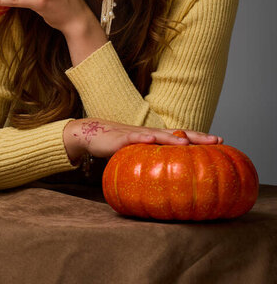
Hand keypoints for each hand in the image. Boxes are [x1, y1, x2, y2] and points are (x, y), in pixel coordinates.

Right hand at [63, 118, 222, 162]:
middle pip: (177, 134)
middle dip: (197, 137)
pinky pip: (134, 137)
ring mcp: (137, 134)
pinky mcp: (122, 138)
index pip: (182, 137)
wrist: (94, 135)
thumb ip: (154, 163)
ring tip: (187, 142)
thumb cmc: (119, 147)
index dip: (200, 139)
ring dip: (172, 138)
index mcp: (157, 138)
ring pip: (158, 135)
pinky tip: (150, 138)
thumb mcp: (140, 156)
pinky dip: (143, 137)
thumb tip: (171, 180)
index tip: (221, 142)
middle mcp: (151, 134)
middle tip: (216, 140)